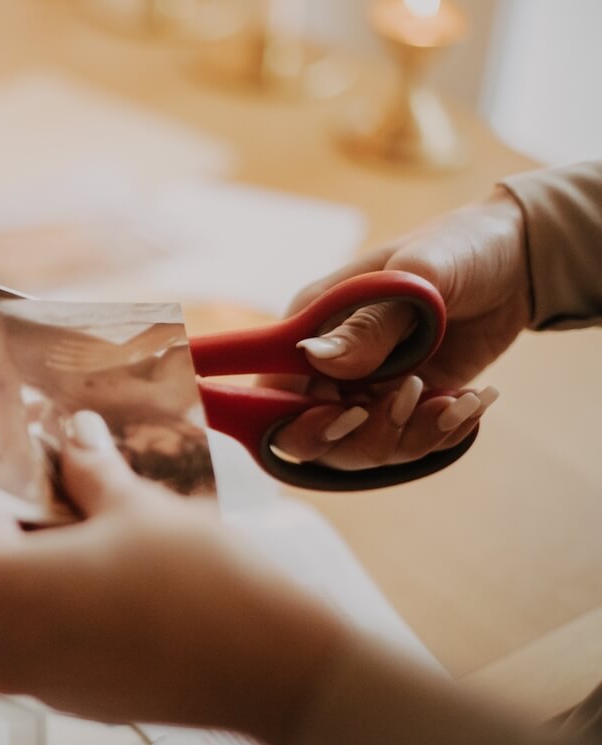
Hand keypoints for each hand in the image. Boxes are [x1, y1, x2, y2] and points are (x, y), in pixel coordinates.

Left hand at [0, 411, 345, 744]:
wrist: (264, 666)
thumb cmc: (198, 590)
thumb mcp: (132, 504)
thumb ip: (87, 468)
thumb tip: (74, 438)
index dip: (29, 488)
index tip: (61, 472)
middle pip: (1, 563)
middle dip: (45, 531)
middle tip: (99, 507)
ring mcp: (30, 681)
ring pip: (28, 603)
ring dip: (62, 571)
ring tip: (121, 549)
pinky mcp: (68, 703)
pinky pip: (54, 641)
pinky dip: (78, 613)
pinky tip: (130, 592)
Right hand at [266, 187, 527, 469]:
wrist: (516, 262)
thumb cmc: (454, 250)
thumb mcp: (415, 278)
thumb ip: (367, 324)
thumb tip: (315, 355)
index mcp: (312, 328)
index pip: (273, 390)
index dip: (295, 418)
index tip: (348, 414)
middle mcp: (329, 367)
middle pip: (315, 437)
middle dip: (363, 436)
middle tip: (414, 399)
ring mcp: (367, 390)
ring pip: (364, 449)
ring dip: (413, 436)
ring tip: (461, 399)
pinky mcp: (406, 406)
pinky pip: (408, 444)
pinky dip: (441, 433)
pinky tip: (472, 401)